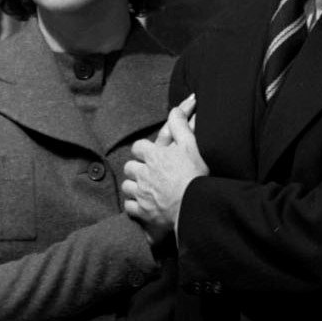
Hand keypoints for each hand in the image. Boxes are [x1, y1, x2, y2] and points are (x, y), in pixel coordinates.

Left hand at [121, 98, 203, 234]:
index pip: (138, 147)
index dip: (143, 150)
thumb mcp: (191, 144)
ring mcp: (141, 193)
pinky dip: (134, 205)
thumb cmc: (194, 174)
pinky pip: (129, 206)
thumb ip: (180, 125)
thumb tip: (175, 109)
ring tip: (144, 188)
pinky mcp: (143, 210)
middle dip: (136, 168)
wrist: (194, 204)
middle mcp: (143, 173)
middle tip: (146, 172)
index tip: (150, 154)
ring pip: (127, 186)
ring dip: (133, 186)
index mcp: (153, 156)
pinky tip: (142, 204)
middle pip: (129, 167)